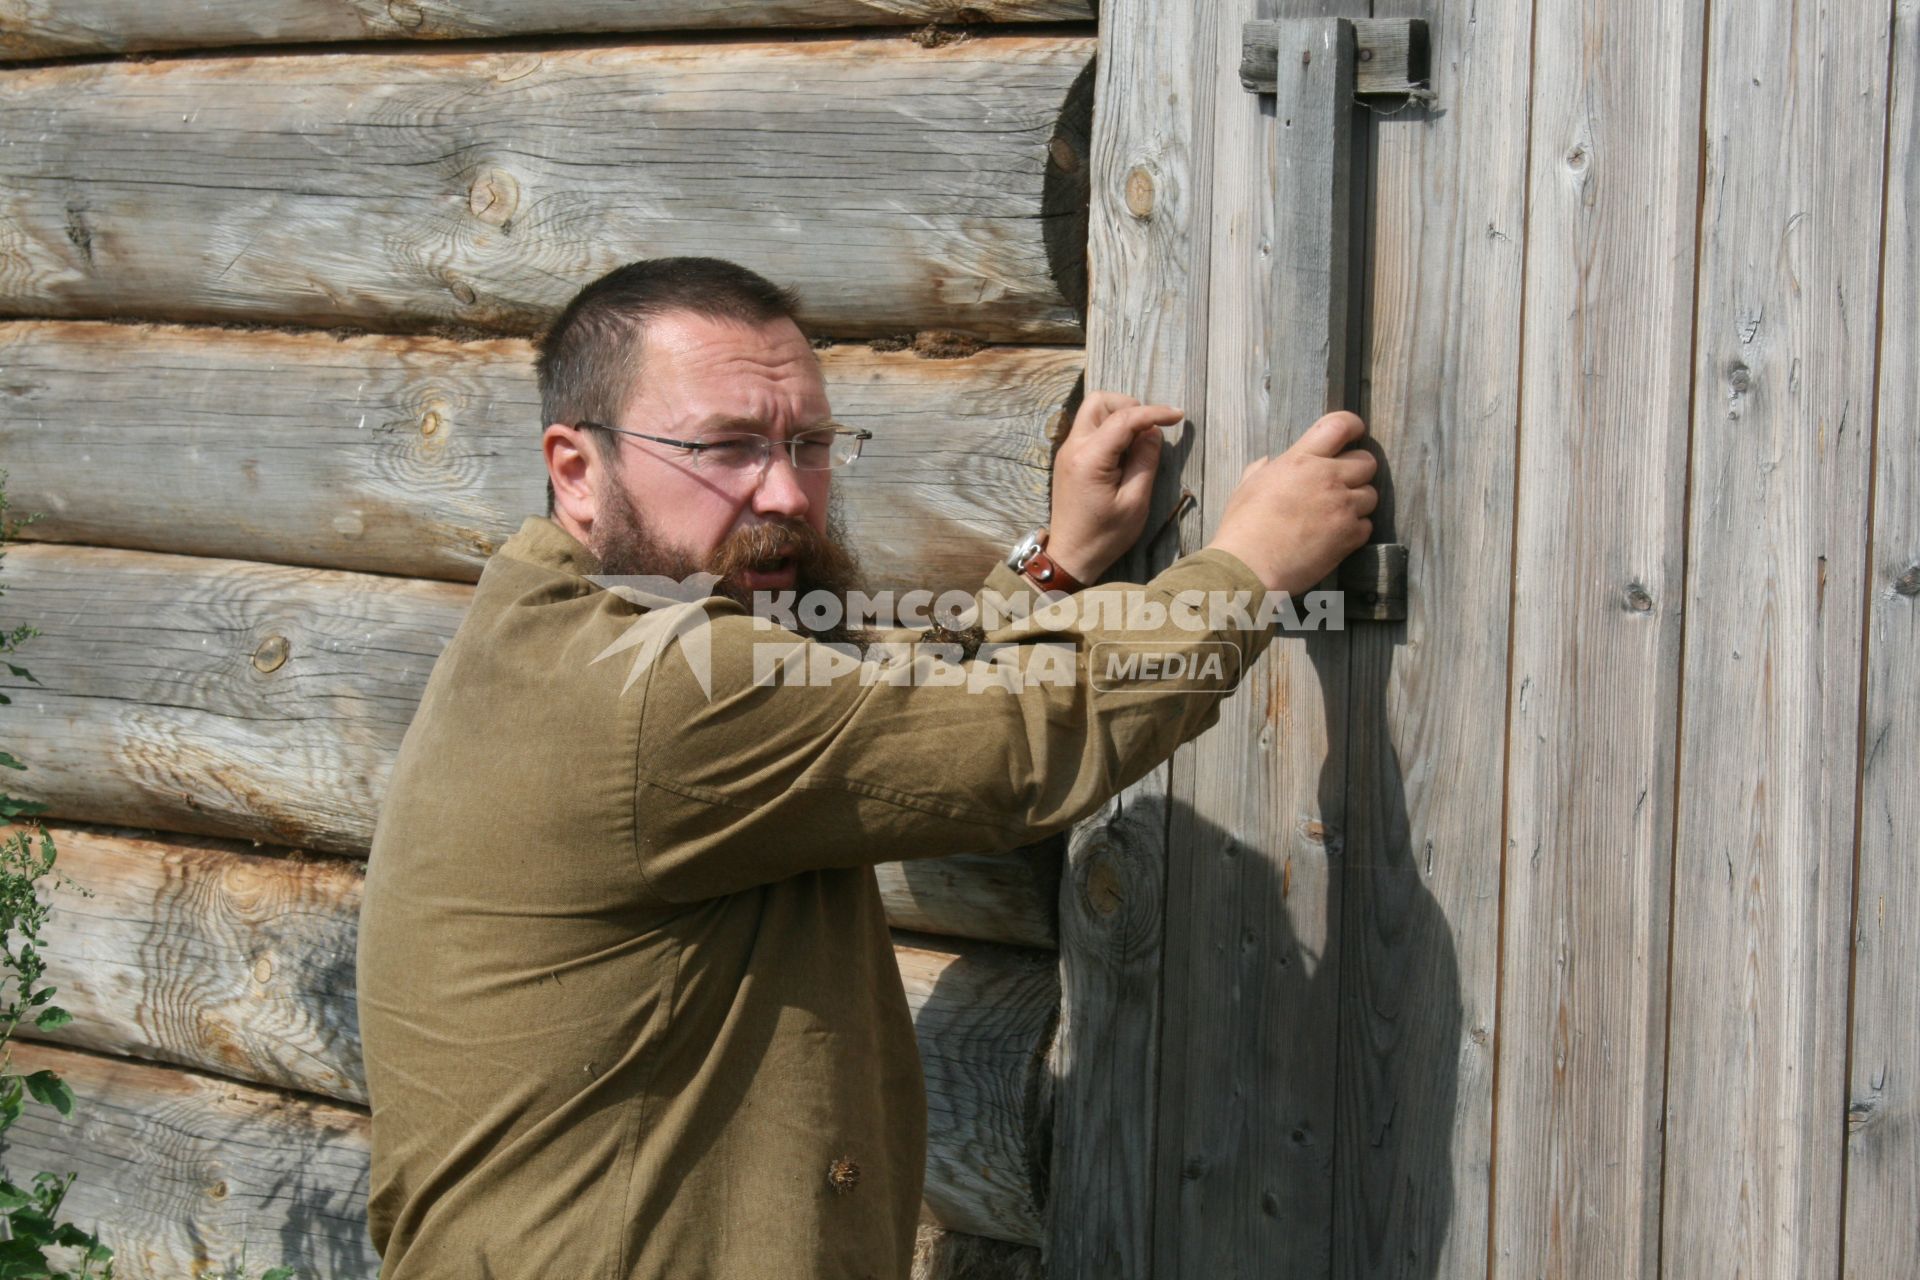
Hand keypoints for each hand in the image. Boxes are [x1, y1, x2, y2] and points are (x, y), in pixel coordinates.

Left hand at [1048, 391, 1183, 583]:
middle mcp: (1073, 447)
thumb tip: (1153, 432)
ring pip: (1093, 411)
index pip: (1124, 418)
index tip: (1178, 416)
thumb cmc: (1105, 535)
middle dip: (1130, 406)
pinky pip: (1090, 428)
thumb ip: (1146, 461)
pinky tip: (1125, 451)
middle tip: (1150, 429)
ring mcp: (1067, 451)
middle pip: (1099, 401)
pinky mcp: (1069, 458)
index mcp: (1089, 458)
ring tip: (1139, 441)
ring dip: (1119, 416)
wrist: (1071, 555)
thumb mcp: (1135, 502)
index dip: (1154, 412)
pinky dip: (1110, 429)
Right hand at [1205, 411, 1377, 595]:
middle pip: (1367, 461)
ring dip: (1357, 504)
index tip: (1355, 432)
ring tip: (1334, 516)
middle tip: (1342, 485)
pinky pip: (1366, 526)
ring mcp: (1341, 507)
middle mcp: (1326, 478)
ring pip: (1371, 495)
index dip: (1353, 426)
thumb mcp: (1246, 487)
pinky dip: (1355, 531)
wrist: (1249, 568)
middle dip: (1358, 471)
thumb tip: (1268, 462)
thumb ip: (1264, 470)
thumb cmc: (1242, 529)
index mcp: (1300, 460)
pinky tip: (1333, 537)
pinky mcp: (1349, 535)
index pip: (1340, 425)